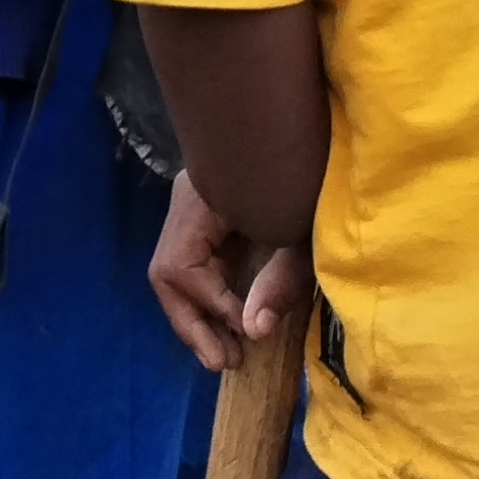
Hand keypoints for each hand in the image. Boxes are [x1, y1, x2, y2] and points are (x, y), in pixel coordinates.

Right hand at [148, 170, 312, 374]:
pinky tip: (234, 314)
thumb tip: (252, 333)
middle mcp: (187, 205)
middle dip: (192, 322)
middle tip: (223, 364)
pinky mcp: (215, 209)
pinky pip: (200, 259)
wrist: (308, 115)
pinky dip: (212, 292)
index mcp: (199, 204)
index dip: (213, 307)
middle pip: (168, 272)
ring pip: (178, 268)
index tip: (248, 332)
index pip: (182, 270)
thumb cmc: (310, 163)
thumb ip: (280, 281)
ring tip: (227, 352)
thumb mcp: (305, 230)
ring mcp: (197, 205)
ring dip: (199, 312)